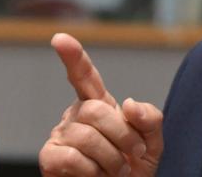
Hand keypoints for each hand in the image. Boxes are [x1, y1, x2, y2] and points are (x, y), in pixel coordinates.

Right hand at [39, 33, 163, 175]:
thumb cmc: (132, 170)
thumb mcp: (152, 143)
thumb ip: (150, 119)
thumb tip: (129, 104)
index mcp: (98, 105)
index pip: (84, 76)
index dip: (73, 57)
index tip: (60, 38)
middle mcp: (75, 116)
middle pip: (95, 110)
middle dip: (122, 136)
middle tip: (132, 157)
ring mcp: (60, 136)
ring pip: (86, 136)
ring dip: (110, 159)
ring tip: (115, 172)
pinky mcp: (49, 158)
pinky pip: (71, 157)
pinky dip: (92, 171)